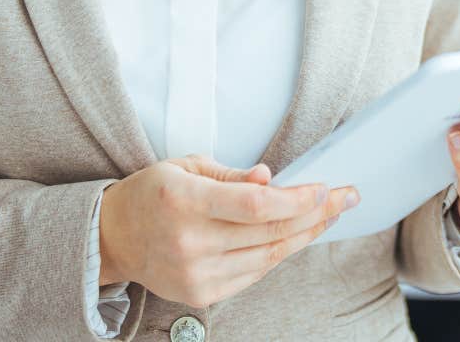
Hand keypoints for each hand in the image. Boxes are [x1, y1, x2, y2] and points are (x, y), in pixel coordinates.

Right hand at [97, 154, 356, 306]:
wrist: (112, 238)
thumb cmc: (153, 193)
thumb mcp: (186, 166)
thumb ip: (231, 176)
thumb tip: (271, 178)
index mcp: (183, 200)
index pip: (255, 205)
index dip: (297, 198)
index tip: (325, 187)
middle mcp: (189, 242)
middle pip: (270, 232)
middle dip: (315, 213)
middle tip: (347, 198)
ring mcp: (195, 273)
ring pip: (268, 257)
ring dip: (304, 235)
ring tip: (329, 216)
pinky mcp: (201, 294)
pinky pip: (254, 273)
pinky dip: (279, 253)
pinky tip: (297, 236)